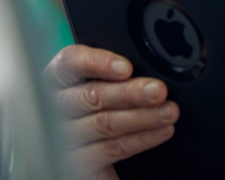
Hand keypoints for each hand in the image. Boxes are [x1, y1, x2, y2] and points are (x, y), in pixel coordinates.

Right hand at [44, 45, 177, 179]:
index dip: (97, 63)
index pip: (70, 62)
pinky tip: (160, 131)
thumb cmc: (96, 108)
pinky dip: (141, 138)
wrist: (86, 149)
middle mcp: (55, 106)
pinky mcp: (78, 162)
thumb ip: (111, 74)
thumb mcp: (97, 85)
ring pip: (105, 123)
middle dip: (130, 93)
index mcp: (59, 78)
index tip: (126, 67)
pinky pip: (112, 148)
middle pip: (92, 96)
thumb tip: (145, 68)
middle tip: (158, 90)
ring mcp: (64, 136)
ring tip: (169, 111)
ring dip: (143, 116)